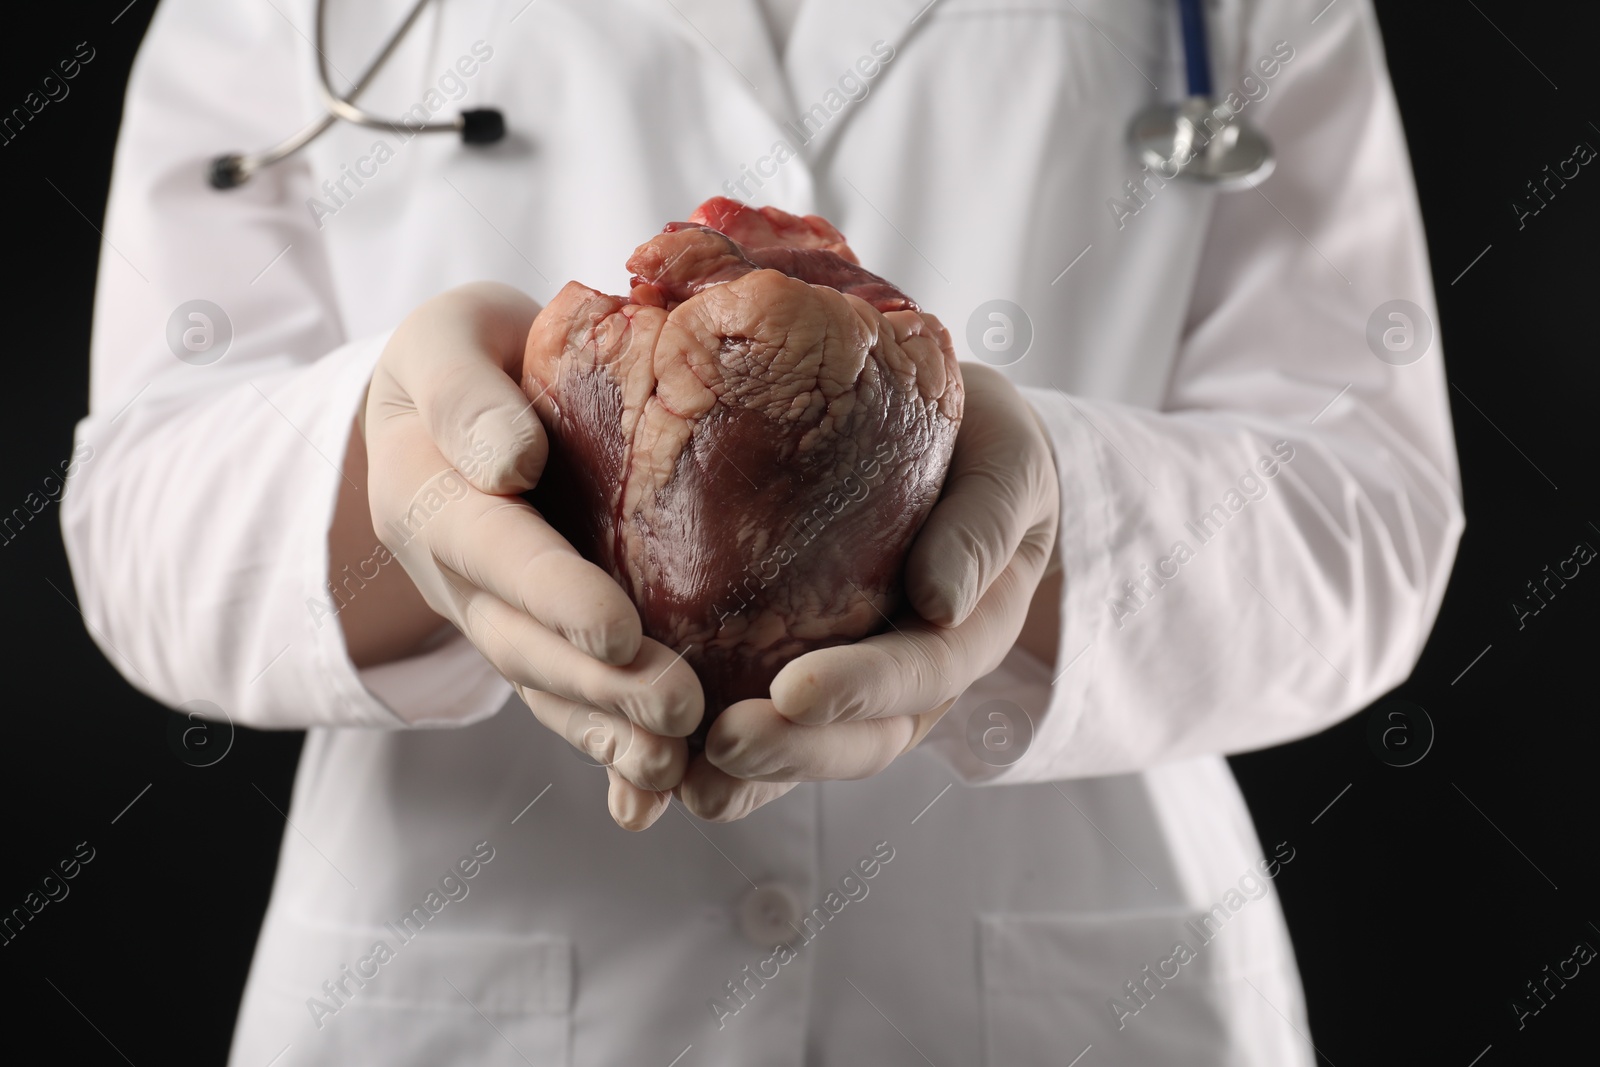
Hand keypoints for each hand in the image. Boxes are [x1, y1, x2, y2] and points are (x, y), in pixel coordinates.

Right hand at [361, 282, 703, 829]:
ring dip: (608, 728)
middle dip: (597, 683)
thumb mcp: (444, 340)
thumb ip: (467, 396)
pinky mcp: (541, 635)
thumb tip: (514, 463)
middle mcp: (458, 573)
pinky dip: (607, 745)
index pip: (493, 546)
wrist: (457, 399)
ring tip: (676, 762)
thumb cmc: (465, 356)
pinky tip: (660, 786)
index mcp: (428, 492)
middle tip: (678, 709)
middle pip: (521, 639)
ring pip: (546, 684)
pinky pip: (567, 697)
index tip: (617, 629)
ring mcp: (495, 614)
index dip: (551, 592)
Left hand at [676, 363, 1059, 819]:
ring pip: (807, 748)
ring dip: (750, 774)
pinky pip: (760, 722)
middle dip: (792, 750)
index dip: (861, 689)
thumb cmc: (980, 443)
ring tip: (684, 783)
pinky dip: (709, 752)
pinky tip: (654, 771)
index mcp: (968, 631)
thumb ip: (986, 523)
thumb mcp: (1008, 464)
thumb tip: (941, 599)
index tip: (793, 691)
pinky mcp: (794, 666)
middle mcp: (912, 677)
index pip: (922, 673)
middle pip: (861, 738)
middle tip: (721, 744)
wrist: (946, 440)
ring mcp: (855, 681)